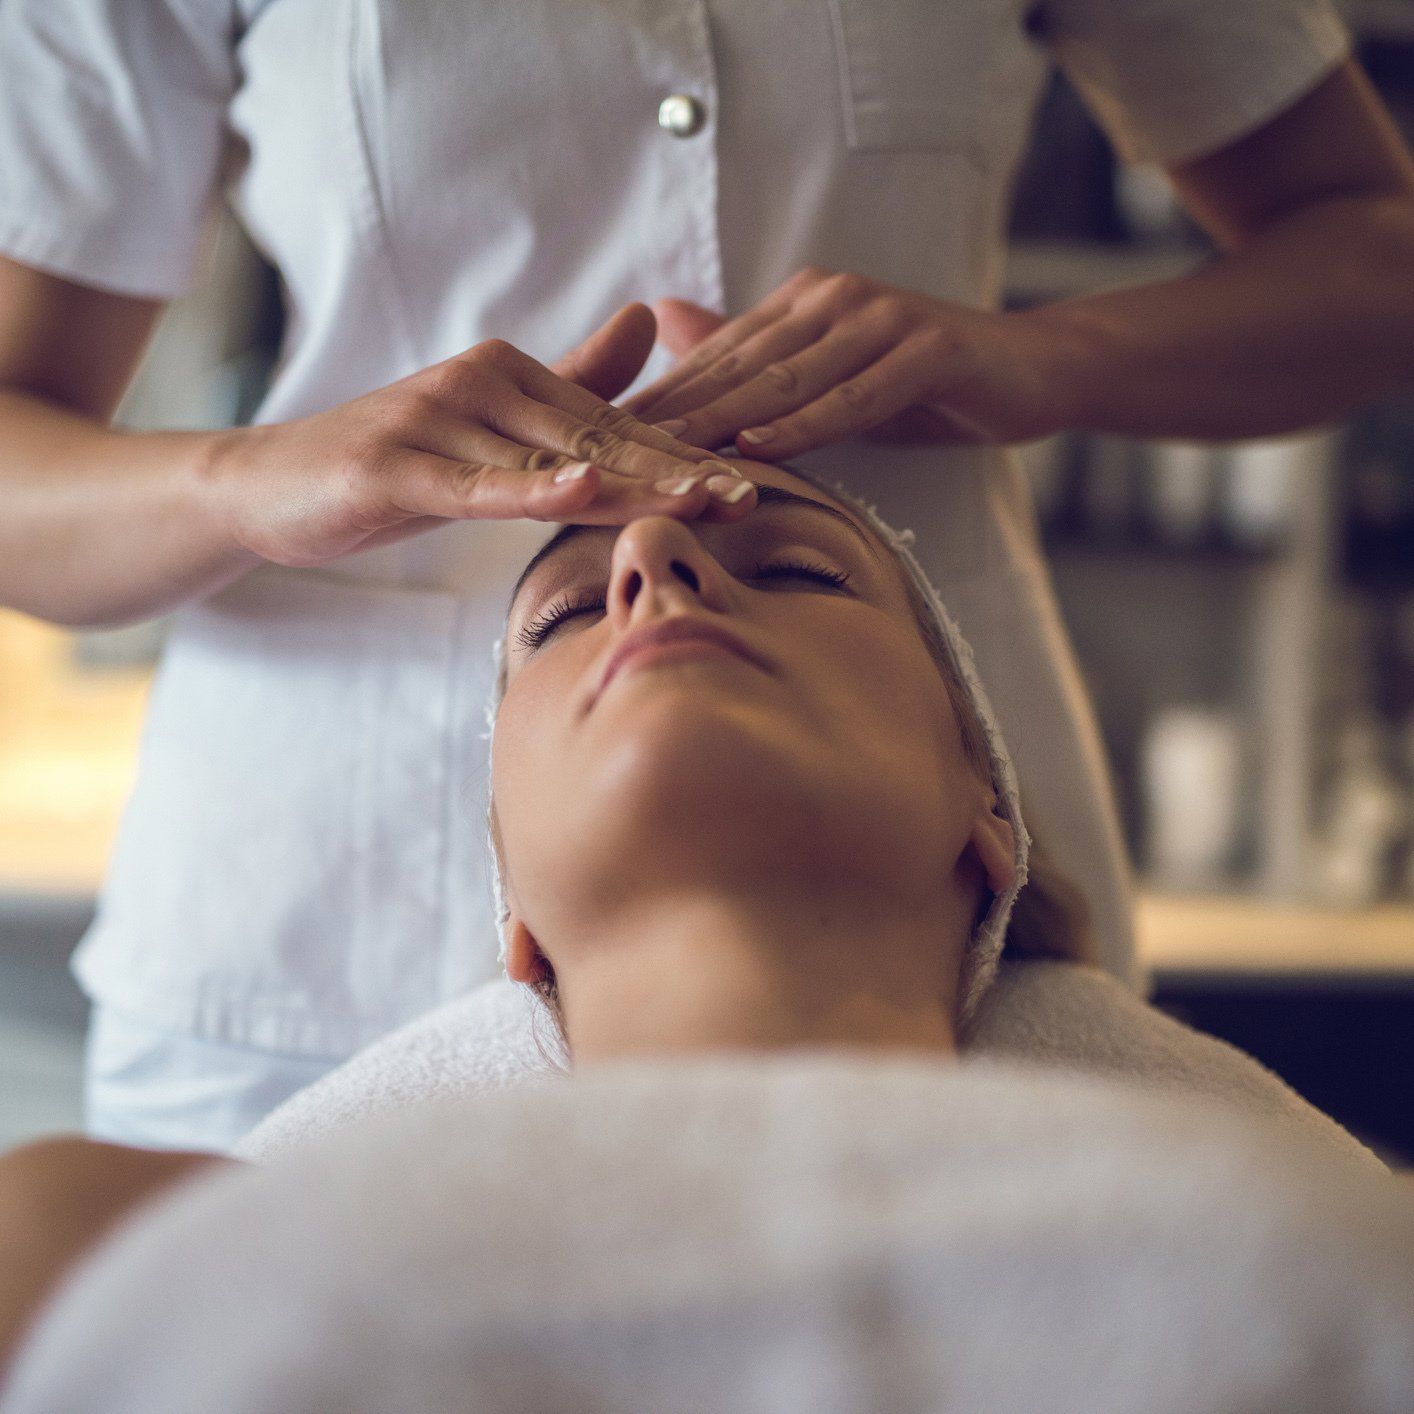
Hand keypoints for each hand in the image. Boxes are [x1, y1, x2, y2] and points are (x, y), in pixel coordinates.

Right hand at [202, 304, 756, 568]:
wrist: (273, 485)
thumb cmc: (394, 463)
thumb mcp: (488, 428)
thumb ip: (569, 380)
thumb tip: (648, 323)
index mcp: (512, 377)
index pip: (614, 426)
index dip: (682, 457)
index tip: (747, 483)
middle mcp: (483, 385)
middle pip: (598, 439)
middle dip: (676, 472)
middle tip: (746, 498)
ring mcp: (437, 423)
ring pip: (550, 461)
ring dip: (630, 484)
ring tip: (699, 502)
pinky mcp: (396, 467)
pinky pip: (477, 486)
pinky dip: (530, 489)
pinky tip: (584, 488)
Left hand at [619, 267, 1077, 457]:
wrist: (1033, 370)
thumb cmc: (924, 383)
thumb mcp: (832, 377)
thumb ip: (760, 359)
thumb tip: (673, 325)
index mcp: (801, 307)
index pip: (716, 360)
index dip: (655, 401)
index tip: (595, 441)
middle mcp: (832, 300)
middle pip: (737, 368)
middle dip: (669, 415)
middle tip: (605, 456)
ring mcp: (881, 319)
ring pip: (787, 381)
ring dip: (723, 423)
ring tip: (664, 459)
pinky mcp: (927, 348)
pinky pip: (856, 396)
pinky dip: (807, 424)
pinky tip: (760, 448)